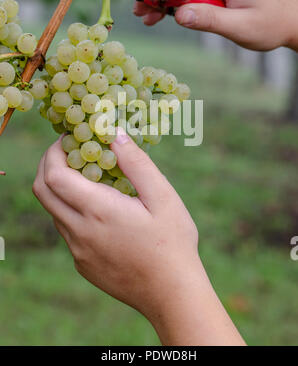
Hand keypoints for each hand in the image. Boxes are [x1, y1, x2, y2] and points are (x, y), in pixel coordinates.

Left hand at [33, 129, 243, 344]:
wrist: (172, 294)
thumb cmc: (172, 242)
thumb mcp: (162, 196)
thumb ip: (136, 163)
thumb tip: (114, 135)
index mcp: (97, 210)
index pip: (53, 175)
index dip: (54, 152)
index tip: (68, 139)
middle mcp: (79, 231)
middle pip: (42, 191)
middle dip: (48, 165)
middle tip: (69, 152)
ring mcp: (78, 251)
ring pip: (54, 211)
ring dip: (61, 189)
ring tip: (89, 179)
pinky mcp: (83, 265)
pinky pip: (67, 231)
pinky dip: (73, 211)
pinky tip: (100, 211)